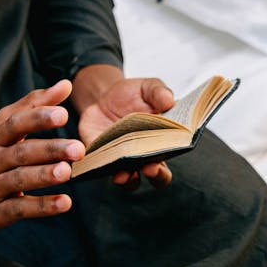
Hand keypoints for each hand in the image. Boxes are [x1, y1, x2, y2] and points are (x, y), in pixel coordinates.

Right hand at [0, 79, 84, 229]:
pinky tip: (65, 202)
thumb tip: (66, 85)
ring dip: (44, 176)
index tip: (63, 114)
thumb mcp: (4, 124)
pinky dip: (43, 206)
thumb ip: (35, 104)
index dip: (38, 118)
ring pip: (19, 180)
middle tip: (78, 148)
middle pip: (21, 153)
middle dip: (50, 150)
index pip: (15, 124)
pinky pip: (21, 208)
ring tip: (68, 171)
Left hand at [74, 68, 174, 188]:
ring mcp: (120, 160)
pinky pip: (98, 168)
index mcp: (159, 145)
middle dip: (153, 176)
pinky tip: (97, 160)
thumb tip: (169, 100)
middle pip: (153, 178)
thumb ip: (159, 92)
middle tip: (150, 167)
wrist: (104, 96)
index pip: (165, 168)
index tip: (159, 162)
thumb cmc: (133, 95)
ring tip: (122, 174)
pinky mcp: (99, 156)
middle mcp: (142, 158)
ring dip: (126, 179)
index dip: (163, 171)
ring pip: (126, 179)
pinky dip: (97, 167)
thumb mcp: (148, 87)